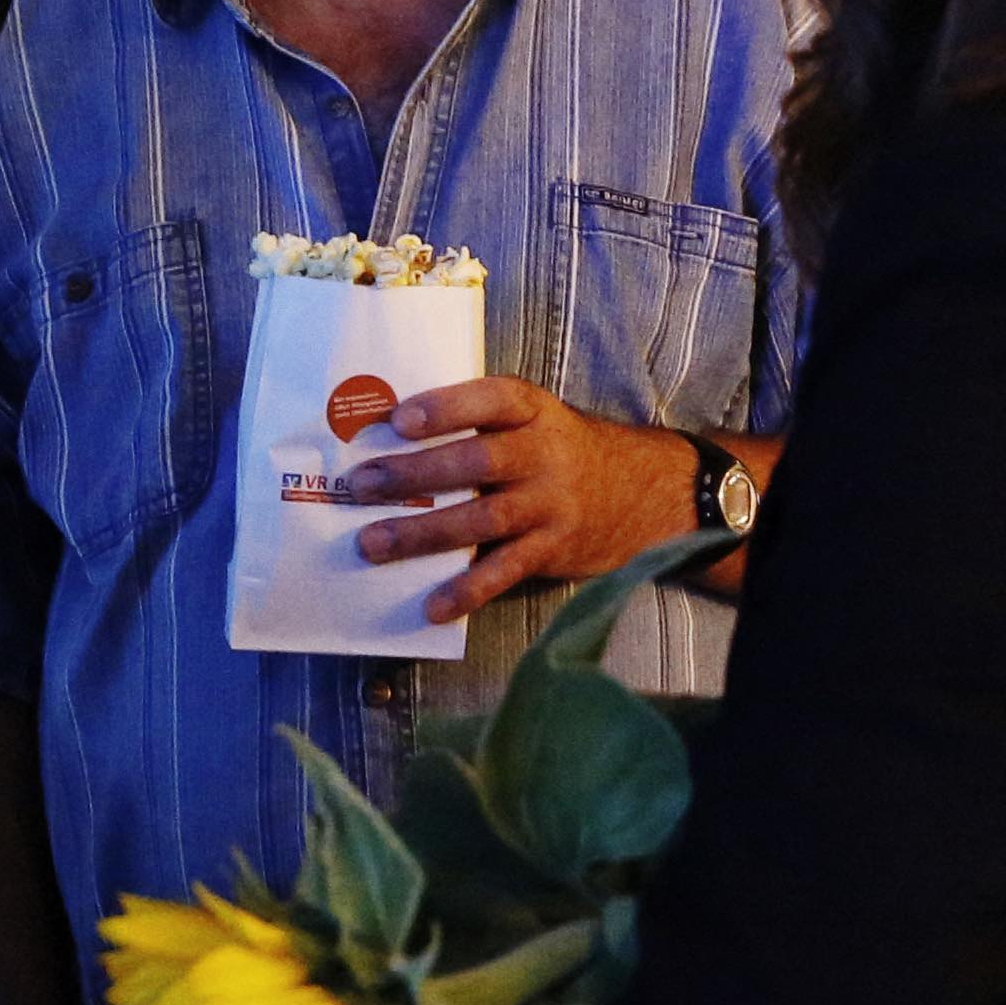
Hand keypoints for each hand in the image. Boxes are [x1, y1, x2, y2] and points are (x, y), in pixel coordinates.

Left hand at [341, 381, 694, 623]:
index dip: (445, 408)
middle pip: (476, 463)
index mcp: (532, 410)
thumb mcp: (533, 419)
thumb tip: (387, 439)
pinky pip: (506, 571)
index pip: (490, 400)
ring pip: (483, 519)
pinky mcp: (552, 548)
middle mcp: (544, 454)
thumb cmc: (561, 451)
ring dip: (424, 533)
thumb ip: (478, 423)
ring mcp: (550, 504)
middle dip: (415, 474)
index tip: (398, 420)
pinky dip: (468, 589)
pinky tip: (432, 605)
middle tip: (362, 485)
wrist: (643, 492)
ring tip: (373, 543)